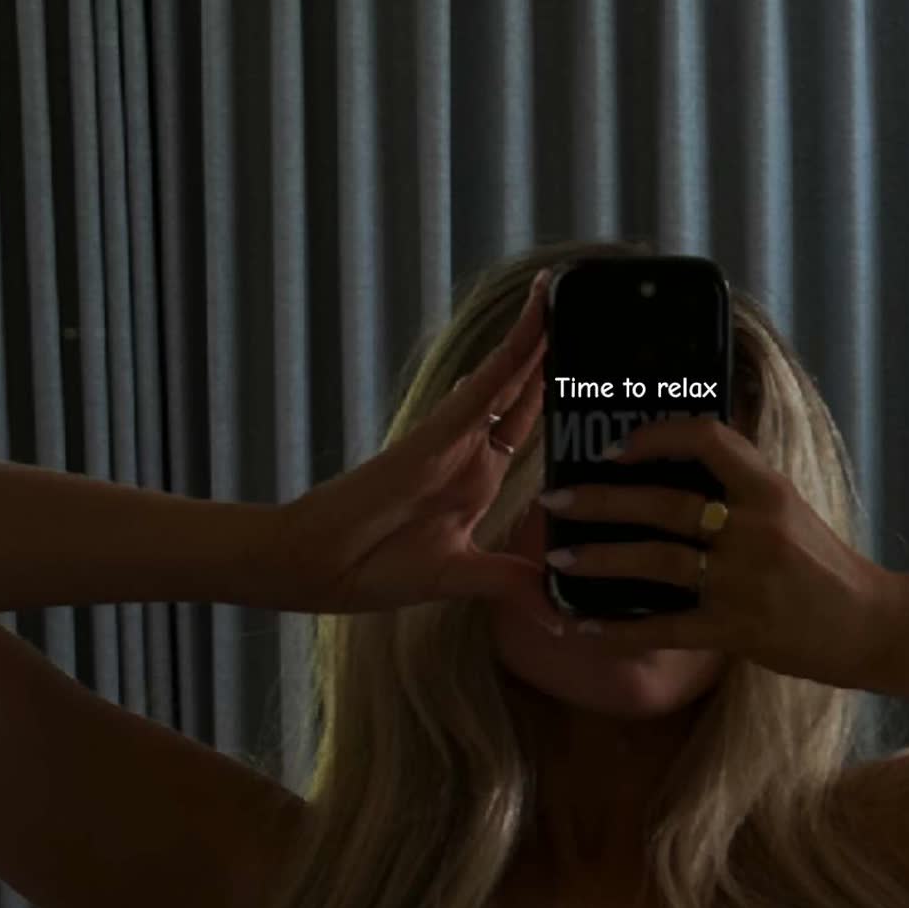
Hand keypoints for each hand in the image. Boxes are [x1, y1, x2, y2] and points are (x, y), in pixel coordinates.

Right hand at [259, 272, 553, 617]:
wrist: (318, 568)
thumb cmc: (374, 569)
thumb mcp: (462, 580)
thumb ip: (509, 584)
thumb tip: (557, 614)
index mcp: (476, 481)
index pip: (527, 426)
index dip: (556, 395)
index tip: (590, 370)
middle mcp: (468, 452)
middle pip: (521, 390)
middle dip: (550, 353)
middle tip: (582, 307)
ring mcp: (452, 440)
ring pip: (503, 379)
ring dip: (533, 339)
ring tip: (558, 293)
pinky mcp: (433, 438)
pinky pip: (480, 392)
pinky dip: (507, 361)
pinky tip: (533, 330)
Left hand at [545, 415, 904, 688]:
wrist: (871, 626)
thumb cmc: (822, 566)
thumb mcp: (788, 510)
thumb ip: (738, 489)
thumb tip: (669, 467)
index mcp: (768, 488)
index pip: (707, 438)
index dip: (654, 436)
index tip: (613, 448)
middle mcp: (755, 527)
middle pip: (664, 503)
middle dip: (600, 500)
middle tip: (554, 499)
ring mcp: (744, 580)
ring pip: (656, 560)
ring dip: (600, 558)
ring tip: (559, 557)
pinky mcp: (738, 628)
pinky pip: (665, 628)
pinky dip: (619, 629)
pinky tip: (584, 627)